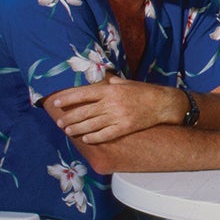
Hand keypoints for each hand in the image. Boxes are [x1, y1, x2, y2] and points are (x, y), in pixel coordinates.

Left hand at [50, 75, 179, 143]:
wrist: (163, 103)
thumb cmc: (144, 92)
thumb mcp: (127, 83)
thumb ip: (112, 83)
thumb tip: (103, 80)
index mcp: (110, 90)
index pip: (83, 94)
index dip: (68, 98)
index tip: (56, 102)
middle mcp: (112, 103)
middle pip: (84, 112)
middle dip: (69, 117)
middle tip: (59, 122)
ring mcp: (118, 116)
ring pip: (91, 125)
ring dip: (77, 128)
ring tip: (67, 131)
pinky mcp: (125, 128)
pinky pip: (105, 135)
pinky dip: (94, 138)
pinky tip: (85, 139)